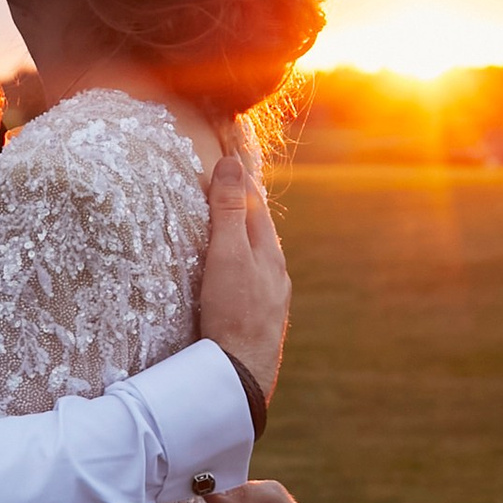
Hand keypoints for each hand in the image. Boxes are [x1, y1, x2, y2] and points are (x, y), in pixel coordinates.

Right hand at [195, 147, 290, 414]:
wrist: (242, 375)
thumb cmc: (233, 313)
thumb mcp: (227, 257)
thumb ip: (230, 213)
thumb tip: (232, 165)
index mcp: (267, 248)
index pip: (252, 193)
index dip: (239, 161)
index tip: (231, 127)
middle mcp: (274, 268)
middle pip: (257, 217)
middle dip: (244, 186)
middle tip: (234, 154)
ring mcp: (269, 293)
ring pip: (257, 245)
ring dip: (244, 219)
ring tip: (232, 202)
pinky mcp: (259, 315)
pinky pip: (251, 269)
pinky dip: (241, 249)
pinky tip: (234, 263)